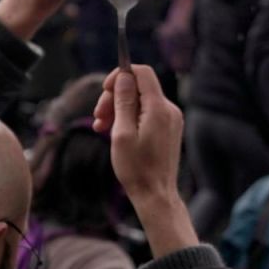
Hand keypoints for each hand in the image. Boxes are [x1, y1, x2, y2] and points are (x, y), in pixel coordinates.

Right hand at [93, 66, 197, 257]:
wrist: (156, 195)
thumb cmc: (136, 169)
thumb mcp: (122, 133)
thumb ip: (123, 102)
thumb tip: (123, 76)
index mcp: (159, 108)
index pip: (142, 73)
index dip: (121, 75)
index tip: (105, 90)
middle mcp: (169, 110)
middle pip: (139, 87)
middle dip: (115, 97)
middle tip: (98, 117)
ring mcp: (171, 119)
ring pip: (140, 101)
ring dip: (119, 109)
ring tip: (101, 127)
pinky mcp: (169, 129)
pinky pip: (147, 113)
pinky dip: (130, 118)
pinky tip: (114, 132)